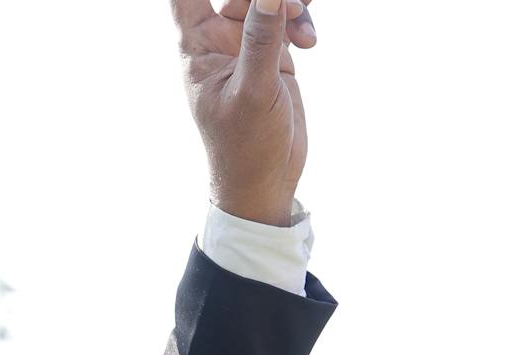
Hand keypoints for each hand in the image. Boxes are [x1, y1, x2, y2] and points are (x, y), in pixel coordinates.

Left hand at [170, 0, 316, 225]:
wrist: (265, 184)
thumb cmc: (244, 148)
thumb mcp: (253, 92)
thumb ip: (261, 38)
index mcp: (196, 46)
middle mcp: (218, 40)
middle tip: (293, 5)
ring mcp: (247, 45)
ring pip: (268, 0)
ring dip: (291, 5)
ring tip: (304, 33)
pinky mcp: (274, 55)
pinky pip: (288, 19)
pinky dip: (302, 22)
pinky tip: (310, 44)